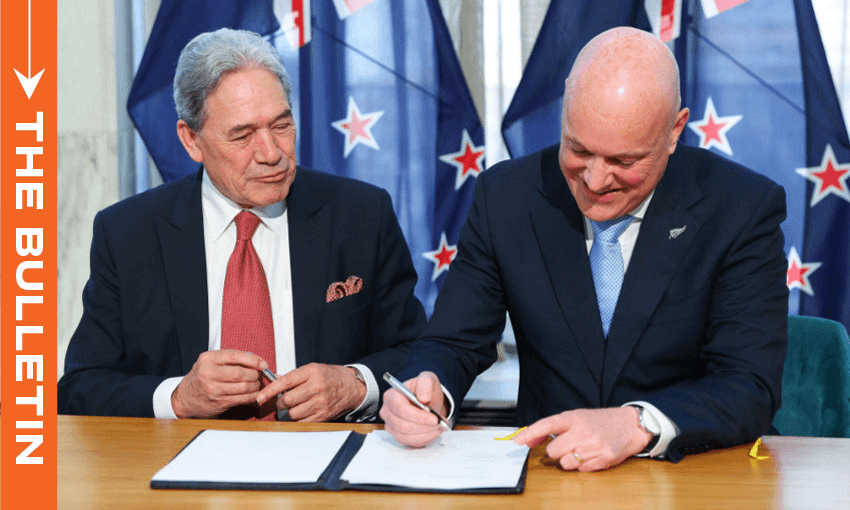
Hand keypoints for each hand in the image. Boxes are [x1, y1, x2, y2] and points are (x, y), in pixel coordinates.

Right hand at [172, 350, 267, 417]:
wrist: (184, 398)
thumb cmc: (200, 377)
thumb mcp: (209, 362)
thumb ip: (229, 359)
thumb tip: (256, 361)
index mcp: (207, 359)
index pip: (234, 356)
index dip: (252, 360)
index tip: (263, 364)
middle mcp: (208, 373)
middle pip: (240, 373)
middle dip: (255, 374)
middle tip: (260, 375)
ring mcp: (213, 389)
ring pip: (243, 387)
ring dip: (255, 386)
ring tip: (257, 384)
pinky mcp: (218, 402)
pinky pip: (241, 399)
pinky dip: (252, 396)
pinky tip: (255, 394)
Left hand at [255, 363, 366, 421]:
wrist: (353, 387)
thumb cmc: (331, 377)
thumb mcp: (313, 369)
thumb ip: (293, 376)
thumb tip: (273, 380)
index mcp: (312, 372)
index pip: (285, 382)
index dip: (269, 391)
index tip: (260, 397)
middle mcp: (317, 387)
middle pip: (287, 400)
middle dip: (280, 402)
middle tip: (282, 400)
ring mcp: (321, 402)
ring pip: (293, 413)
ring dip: (289, 412)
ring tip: (294, 406)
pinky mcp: (324, 415)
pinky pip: (302, 422)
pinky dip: (298, 419)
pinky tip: (302, 412)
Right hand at [380, 371, 447, 447]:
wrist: (428, 402)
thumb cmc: (424, 391)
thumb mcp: (428, 379)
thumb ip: (425, 383)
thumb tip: (423, 398)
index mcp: (391, 396)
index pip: (401, 409)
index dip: (418, 416)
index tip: (434, 418)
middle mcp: (387, 412)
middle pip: (403, 426)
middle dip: (424, 426)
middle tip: (440, 423)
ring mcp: (391, 425)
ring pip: (407, 436)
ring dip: (426, 433)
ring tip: (439, 426)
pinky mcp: (398, 436)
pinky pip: (410, 442)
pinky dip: (425, 438)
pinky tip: (433, 431)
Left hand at [513, 407, 651, 471]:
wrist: (630, 425)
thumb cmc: (600, 421)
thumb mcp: (577, 417)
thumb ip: (554, 428)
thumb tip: (528, 439)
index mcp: (574, 418)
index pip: (546, 425)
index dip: (529, 433)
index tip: (516, 441)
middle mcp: (582, 432)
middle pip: (553, 451)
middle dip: (557, 451)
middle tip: (568, 444)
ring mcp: (592, 447)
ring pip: (565, 464)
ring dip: (569, 460)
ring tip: (581, 450)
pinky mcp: (602, 460)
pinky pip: (580, 471)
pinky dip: (582, 466)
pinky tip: (591, 455)